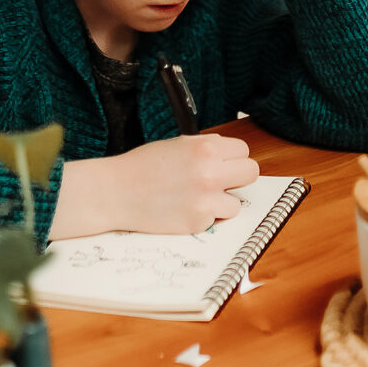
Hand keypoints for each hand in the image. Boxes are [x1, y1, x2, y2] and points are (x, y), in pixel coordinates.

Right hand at [49, 134, 260, 238]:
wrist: (116, 192)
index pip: (243, 151)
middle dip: (237, 178)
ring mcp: (206, 199)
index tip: (223, 164)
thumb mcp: (178, 144)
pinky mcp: (198, 222)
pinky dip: (203, 217)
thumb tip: (230, 155)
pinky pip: (216, 220)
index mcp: (206, 148)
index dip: (232, 158)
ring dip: (221, 202)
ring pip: (236, 203)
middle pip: (251, 173)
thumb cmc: (143, 167)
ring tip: (196, 198)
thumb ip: (206, 148)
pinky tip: (183, 209)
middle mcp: (210, 172)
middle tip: (219, 182)